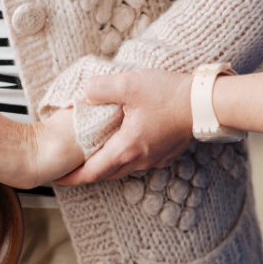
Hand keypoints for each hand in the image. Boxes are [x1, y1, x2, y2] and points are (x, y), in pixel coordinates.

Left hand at [54, 69, 194, 184]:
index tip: (57, 179)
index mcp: (127, 148)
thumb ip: (101, 88)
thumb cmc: (170, 95)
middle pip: (106, 174)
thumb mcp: (129, 84)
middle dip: (86, 173)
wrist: (206, 102)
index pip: (92, 172)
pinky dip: (123, 156)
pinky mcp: (166, 152)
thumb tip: (86, 93)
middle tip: (69, 168)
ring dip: (106, 165)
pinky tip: (121, 142)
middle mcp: (140, 159)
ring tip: (92, 155)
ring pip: (123, 168)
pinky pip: (139, 160)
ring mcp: (155, 158)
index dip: (72, 177)